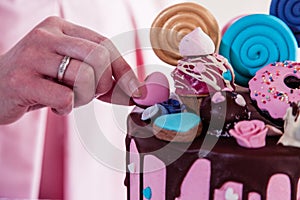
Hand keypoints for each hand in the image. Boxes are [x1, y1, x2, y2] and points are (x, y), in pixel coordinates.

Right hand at [0, 16, 140, 123]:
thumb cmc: (40, 80)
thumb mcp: (70, 71)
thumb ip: (100, 76)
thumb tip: (136, 91)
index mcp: (60, 28)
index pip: (105, 44)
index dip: (124, 70)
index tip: (135, 90)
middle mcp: (46, 36)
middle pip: (99, 58)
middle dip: (102, 84)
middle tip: (88, 93)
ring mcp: (32, 56)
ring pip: (84, 77)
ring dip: (83, 98)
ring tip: (67, 98)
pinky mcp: (22, 81)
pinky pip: (65, 98)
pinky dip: (65, 108)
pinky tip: (53, 105)